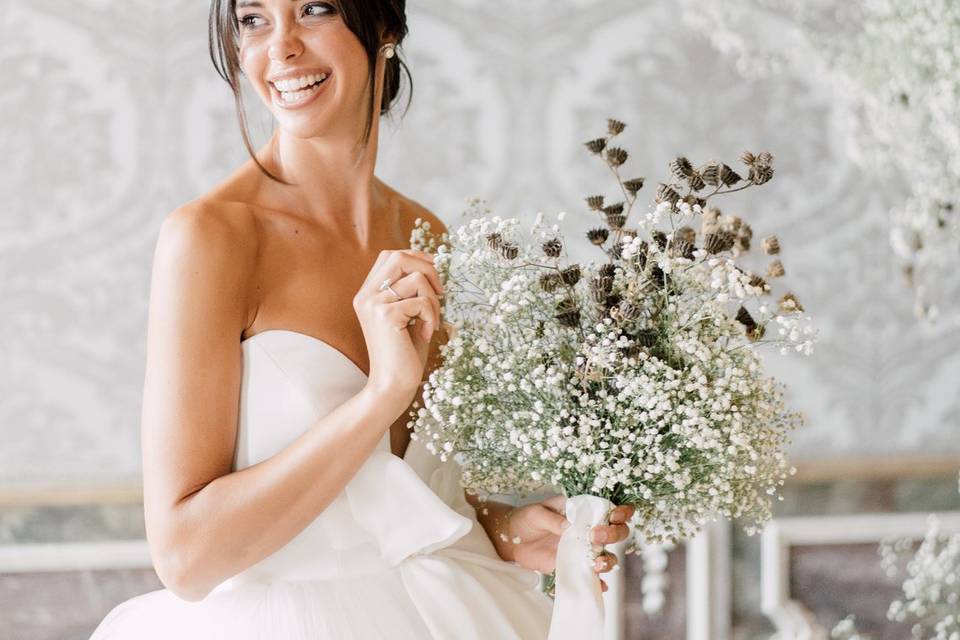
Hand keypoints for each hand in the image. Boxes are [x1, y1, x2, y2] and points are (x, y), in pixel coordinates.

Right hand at [353, 249, 442, 410]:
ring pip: (416, 278)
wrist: (392, 385)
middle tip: (440, 294)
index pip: (390, 256)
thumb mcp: (407, 314)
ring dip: (434, 300)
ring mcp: (373, 304)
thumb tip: (433, 264)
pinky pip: (422, 301)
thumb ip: (411, 291)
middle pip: (399, 256)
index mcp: (368, 293)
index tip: (434, 277)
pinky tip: (426, 334)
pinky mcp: (386, 316)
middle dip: (428, 270)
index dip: (416, 258)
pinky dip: (432, 316)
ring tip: (430, 322)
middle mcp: (366, 295)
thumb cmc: (404, 353)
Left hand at [505, 495, 635, 591]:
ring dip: (608, 560)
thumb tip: (570, 527)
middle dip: (613, 534)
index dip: (620, 511)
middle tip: (595, 537)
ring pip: (607, 555)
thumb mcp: (536, 514)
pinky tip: (599, 586)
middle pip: (615, 531)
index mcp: (581, 510)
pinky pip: (591, 575)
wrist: (511, 541)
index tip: (615, 516)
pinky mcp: (574, 566)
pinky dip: (598, 582)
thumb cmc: (525, 520)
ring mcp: (582, 549)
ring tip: (597, 565)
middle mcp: (587, 529)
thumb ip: (553, 519)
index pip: (608, 508)